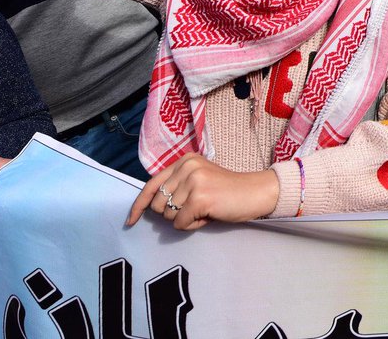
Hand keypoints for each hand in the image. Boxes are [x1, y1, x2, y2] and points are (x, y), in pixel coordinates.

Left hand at [125, 154, 278, 230]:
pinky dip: (193, 225)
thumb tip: (150, 207)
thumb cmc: (227, 192)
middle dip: (172, 213)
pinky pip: (180, 224)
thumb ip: (177, 187)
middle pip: (157, 204)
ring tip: (205, 211)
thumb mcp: (199, 181)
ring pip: (168, 216)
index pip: (151, 185)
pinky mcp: (199, 198)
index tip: (131, 220)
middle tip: (196, 209)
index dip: (139, 205)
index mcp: (184, 161)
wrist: (256, 192)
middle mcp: (186, 167)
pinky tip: (209, 216)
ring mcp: (193, 181)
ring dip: (185, 220)